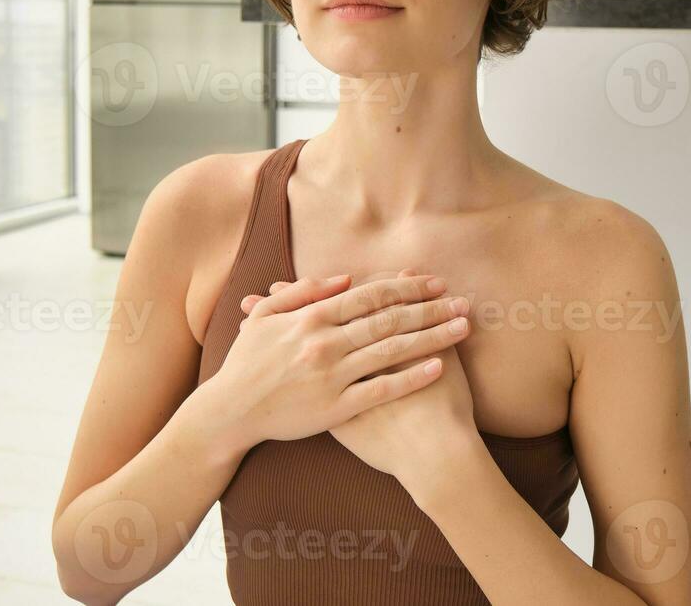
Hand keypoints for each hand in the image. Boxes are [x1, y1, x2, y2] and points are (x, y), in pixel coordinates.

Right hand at [212, 270, 470, 447]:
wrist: (229, 412)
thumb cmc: (246, 363)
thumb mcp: (267, 318)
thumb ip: (303, 293)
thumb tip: (343, 278)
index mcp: (311, 318)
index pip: (369, 295)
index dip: (406, 286)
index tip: (434, 281)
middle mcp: (325, 343)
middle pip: (389, 319)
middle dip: (430, 307)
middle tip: (461, 300)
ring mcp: (331, 376)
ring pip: (392, 351)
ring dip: (432, 336)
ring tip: (462, 327)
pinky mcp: (336, 409)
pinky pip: (382, 390)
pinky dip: (412, 377)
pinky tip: (440, 366)